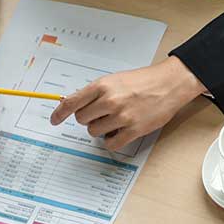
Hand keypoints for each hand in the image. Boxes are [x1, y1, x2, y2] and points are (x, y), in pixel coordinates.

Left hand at [49, 56, 206, 149]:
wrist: (169, 83)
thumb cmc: (142, 81)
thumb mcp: (114, 80)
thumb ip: (95, 92)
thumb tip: (75, 106)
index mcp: (102, 86)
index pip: (72, 102)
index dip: (59, 113)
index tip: (54, 120)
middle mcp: (109, 101)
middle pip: (82, 120)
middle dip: (89, 119)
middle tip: (101, 114)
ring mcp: (121, 117)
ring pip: (94, 132)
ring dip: (101, 130)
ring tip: (115, 120)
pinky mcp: (133, 130)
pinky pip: (110, 144)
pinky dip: (111, 141)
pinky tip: (119, 133)